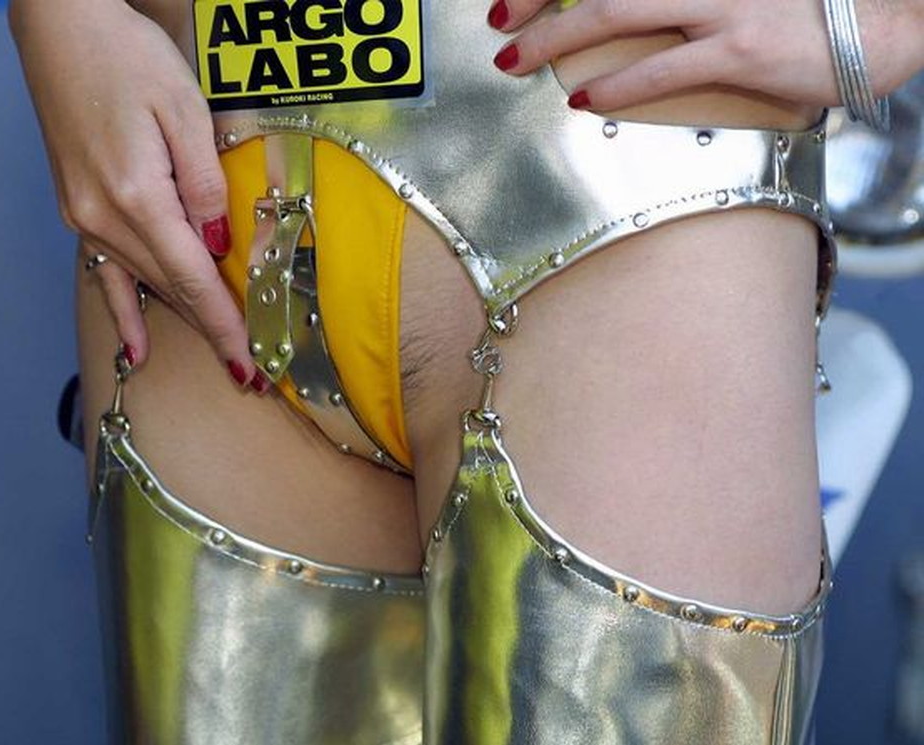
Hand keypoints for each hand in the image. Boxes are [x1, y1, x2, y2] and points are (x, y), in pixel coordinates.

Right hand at [9, 0, 263, 388]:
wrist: (61, 28)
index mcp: (139, 196)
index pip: (194, 279)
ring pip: (146, 282)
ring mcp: (84, 216)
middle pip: (172, 288)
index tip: (251, 364)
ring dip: (184, 321)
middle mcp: (104, 216)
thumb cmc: (128, 57)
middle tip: (252, 373)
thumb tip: (218, 243)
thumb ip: (205, 185)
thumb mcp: (186, 112)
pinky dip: (123, 310)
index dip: (226, 326)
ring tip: (220, 358)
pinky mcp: (76, 208)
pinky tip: (134, 347)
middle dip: (215, 332)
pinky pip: (105, 271)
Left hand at [488, 0, 923, 111]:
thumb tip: (623, 6)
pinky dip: (618, 84)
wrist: (884, 17)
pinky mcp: (741, 46)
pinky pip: (664, 67)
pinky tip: (585, 98)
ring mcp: (722, 1)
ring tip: (515, 61)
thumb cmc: (799, 4)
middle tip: (497, 25)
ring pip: (615, 11)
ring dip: (555, 39)